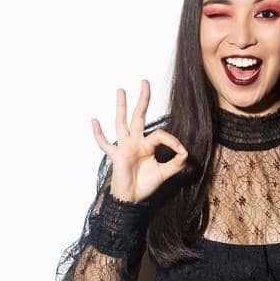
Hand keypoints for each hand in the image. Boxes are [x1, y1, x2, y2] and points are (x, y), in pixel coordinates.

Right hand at [90, 79, 188, 202]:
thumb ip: (176, 163)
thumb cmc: (145, 185)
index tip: (181, 151)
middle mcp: (135, 142)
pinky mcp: (116, 156)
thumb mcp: (165, 173)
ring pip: (122, 123)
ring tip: (121, 90)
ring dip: (121, 107)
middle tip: (145, 81)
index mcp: (147, 145)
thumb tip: (185, 152)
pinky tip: (94, 121)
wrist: (131, 199)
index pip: (161, 133)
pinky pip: (105, 144)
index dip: (173, 141)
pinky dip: (99, 134)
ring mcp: (124, 147)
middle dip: (143, 99)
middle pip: (139, 116)